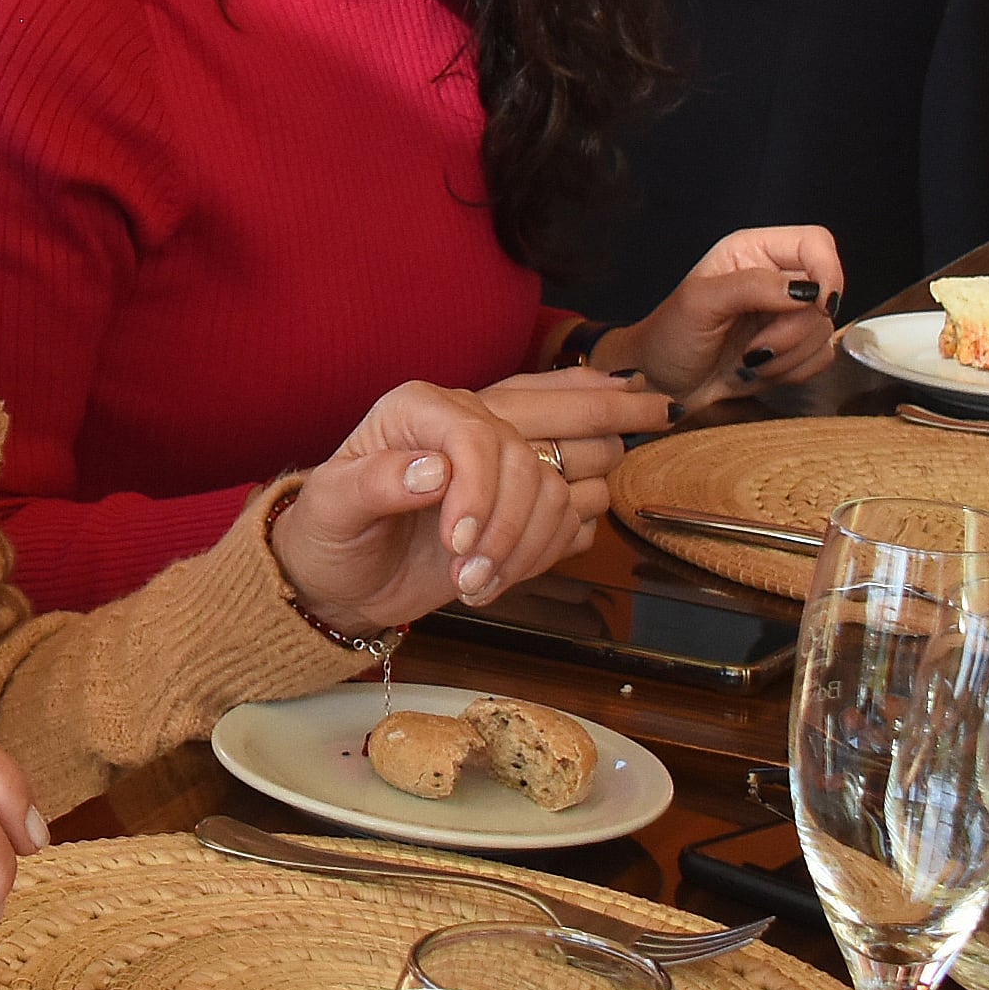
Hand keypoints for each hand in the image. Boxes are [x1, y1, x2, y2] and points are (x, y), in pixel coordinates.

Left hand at [272, 376, 665, 628]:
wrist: (337, 579)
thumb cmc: (327, 532)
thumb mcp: (332, 506)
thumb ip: (376, 482)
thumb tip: (434, 471)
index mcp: (421, 408)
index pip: (483, 435)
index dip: (482, 493)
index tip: (459, 546)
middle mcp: (469, 424)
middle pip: (553, 411)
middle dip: (606, 414)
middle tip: (660, 412)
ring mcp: (500, 467)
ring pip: (566, 482)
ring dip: (535, 539)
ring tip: (476, 581)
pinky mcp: (518, 511)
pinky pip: (572, 520)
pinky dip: (550, 551)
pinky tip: (506, 573)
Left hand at [595, 226, 844, 407]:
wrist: (660, 386)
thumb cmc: (668, 338)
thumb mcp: (699, 303)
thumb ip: (752, 286)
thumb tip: (806, 290)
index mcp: (752, 252)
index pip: (815, 243)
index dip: (827, 271)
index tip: (818, 305)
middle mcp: (775, 278)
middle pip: (825, 295)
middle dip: (792, 331)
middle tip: (752, 348)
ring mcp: (786, 315)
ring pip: (824, 331)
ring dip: (788, 356)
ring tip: (747, 361)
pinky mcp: (794, 348)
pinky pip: (821, 358)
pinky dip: (793, 371)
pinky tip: (759, 372)